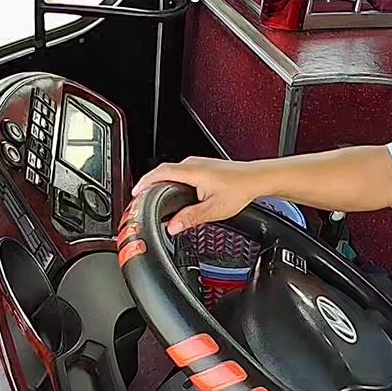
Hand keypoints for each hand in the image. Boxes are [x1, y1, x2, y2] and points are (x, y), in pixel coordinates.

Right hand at [132, 157, 262, 234]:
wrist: (256, 179)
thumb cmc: (240, 190)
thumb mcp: (214, 209)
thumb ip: (191, 218)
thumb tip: (173, 227)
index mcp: (192, 171)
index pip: (160, 173)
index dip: (145, 182)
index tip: (135, 192)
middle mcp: (193, 164)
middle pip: (163, 171)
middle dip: (149, 184)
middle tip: (140, 197)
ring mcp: (198, 164)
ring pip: (173, 172)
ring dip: (161, 182)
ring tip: (153, 196)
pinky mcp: (203, 167)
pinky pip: (181, 172)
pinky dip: (172, 181)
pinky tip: (173, 192)